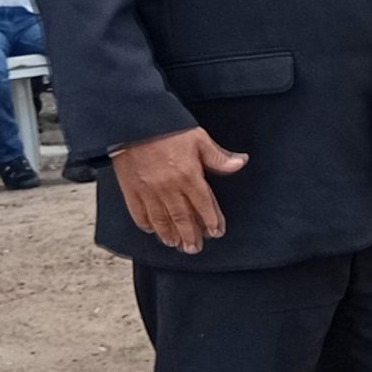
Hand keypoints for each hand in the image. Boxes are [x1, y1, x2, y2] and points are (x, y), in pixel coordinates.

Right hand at [112, 128, 246, 255]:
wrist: (134, 122)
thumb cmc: (168, 128)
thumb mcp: (199, 138)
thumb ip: (218, 156)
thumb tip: (240, 163)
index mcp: (188, 175)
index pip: (203, 204)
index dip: (211, 220)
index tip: (216, 232)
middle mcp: (168, 187)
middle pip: (182, 217)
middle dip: (190, 235)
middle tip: (195, 248)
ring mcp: (148, 190)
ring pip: (161, 219)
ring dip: (169, 234)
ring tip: (176, 244)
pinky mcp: (130, 188)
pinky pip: (138, 212)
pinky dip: (146, 223)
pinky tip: (152, 230)